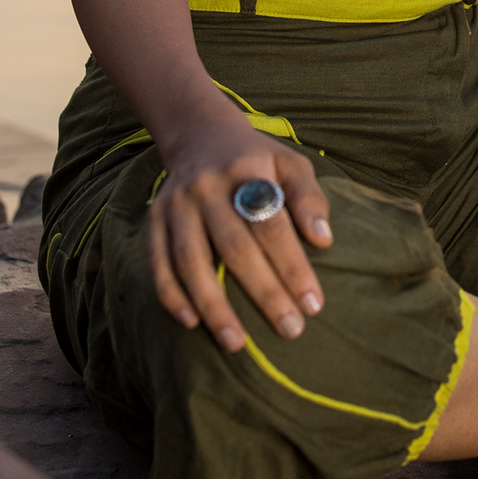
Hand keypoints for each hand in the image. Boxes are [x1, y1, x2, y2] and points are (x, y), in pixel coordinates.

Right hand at [147, 108, 333, 350]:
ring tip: (237, 344)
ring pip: (191, 261)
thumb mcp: (291, 163)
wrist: (200, 134)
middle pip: (235, 247)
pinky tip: (192, 323)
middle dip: (264, 293)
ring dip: (213, 305)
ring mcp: (176, 203)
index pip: (272, 224)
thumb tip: (323, 240)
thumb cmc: (257, 159)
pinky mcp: (154, 219)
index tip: (314, 304)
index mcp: (247, 168)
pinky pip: (159, 263)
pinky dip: (172, 295)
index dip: (293, 265)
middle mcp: (207, 185)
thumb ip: (309, 197)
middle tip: (290, 330)